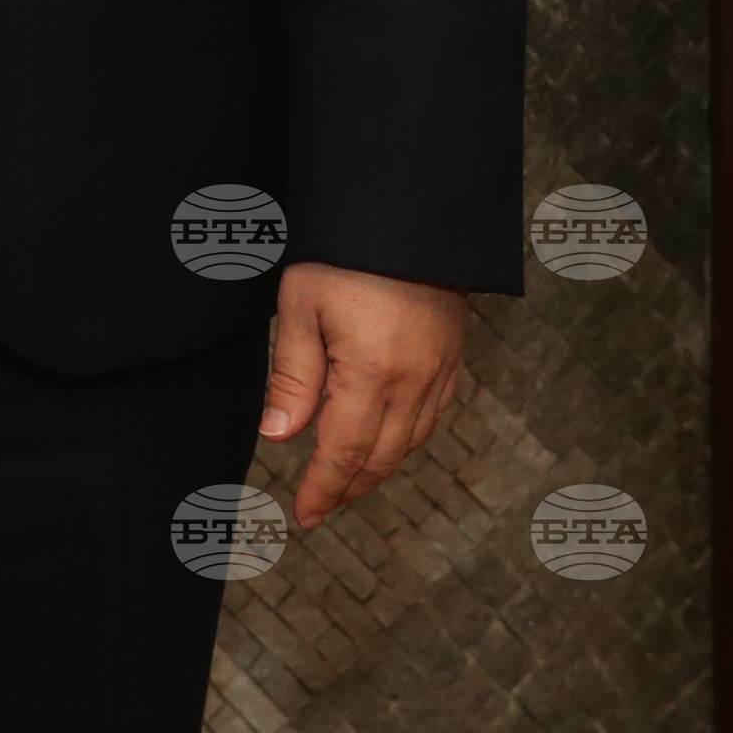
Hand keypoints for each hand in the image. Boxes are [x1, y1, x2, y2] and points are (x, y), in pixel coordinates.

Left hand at [258, 262, 472, 525]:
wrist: (407, 217)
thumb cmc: (344, 254)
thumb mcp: (301, 306)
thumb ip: (292, 375)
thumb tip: (279, 436)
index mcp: (372, 374)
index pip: (344, 452)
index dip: (323, 489)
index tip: (304, 515)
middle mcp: (414, 382)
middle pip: (381, 456)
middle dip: (349, 488)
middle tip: (320, 508)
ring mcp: (440, 370)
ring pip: (410, 441)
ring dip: (378, 468)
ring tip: (347, 483)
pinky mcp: (452, 356)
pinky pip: (433, 415)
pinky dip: (408, 438)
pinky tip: (390, 441)